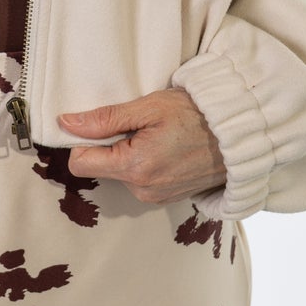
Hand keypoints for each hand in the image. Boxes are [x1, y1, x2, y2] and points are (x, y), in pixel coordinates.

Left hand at [57, 87, 225, 205]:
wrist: (239, 135)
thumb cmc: (196, 114)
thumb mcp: (149, 107)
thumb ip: (105, 119)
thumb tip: (66, 123)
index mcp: (134, 167)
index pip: (79, 163)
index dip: (83, 141)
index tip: (101, 125)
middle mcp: (142, 190)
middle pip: (101, 168)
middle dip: (111, 146)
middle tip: (139, 126)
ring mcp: (155, 197)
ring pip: (120, 174)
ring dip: (130, 155)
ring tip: (158, 136)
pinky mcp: (167, 198)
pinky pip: (140, 181)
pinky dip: (146, 164)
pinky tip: (166, 149)